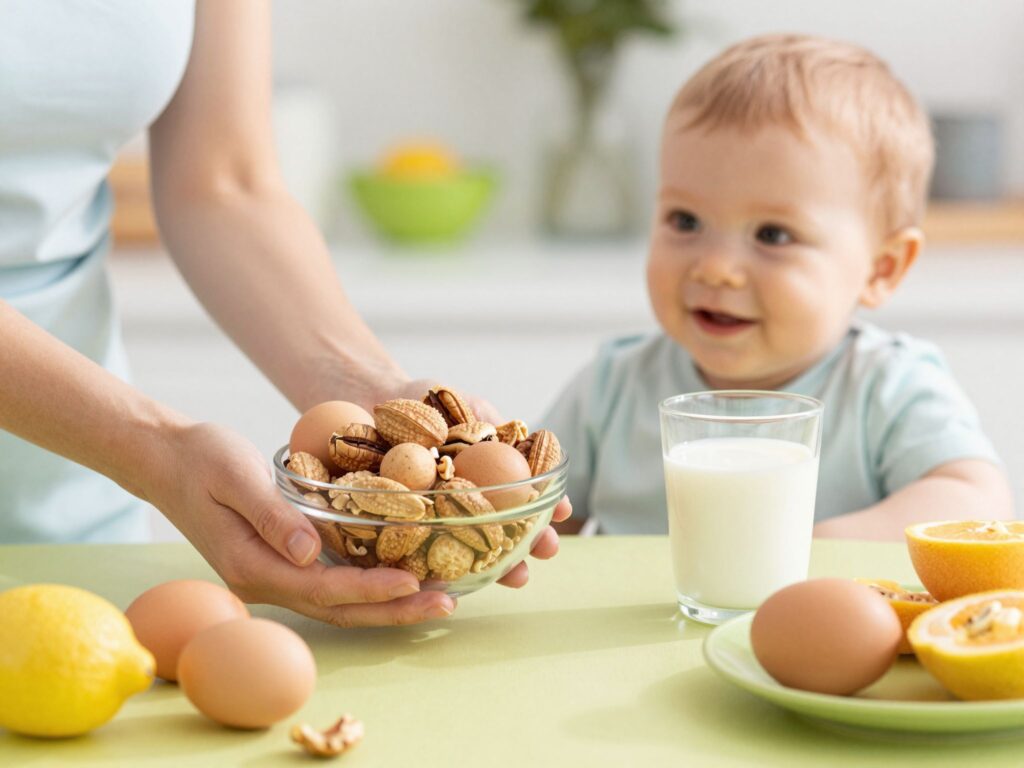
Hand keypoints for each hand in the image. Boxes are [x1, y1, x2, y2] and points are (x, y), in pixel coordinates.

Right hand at [146, 422, 453, 626]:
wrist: (165, 457)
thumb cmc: (201, 459)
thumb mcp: (236, 477)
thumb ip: (272, 516)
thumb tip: (310, 552)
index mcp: (251, 565)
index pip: (323, 589)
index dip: (371, 588)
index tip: (412, 582)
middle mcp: (262, 581)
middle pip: (337, 610)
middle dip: (393, 610)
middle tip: (445, 603)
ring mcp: (269, 575)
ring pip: (335, 604)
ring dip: (384, 604)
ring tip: (434, 597)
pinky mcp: (277, 561)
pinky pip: (327, 585)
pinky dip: (364, 587)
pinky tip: (397, 576)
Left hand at [374, 378, 571, 587]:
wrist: (379, 400)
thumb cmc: (430, 401)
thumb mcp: (470, 408)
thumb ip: (493, 425)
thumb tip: (529, 437)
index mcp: (489, 475)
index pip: (523, 497)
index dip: (545, 505)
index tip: (563, 511)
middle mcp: (467, 500)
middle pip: (504, 528)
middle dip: (528, 543)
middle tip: (547, 550)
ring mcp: (439, 516)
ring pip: (472, 546)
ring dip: (499, 564)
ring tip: (519, 577)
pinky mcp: (406, 526)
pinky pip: (427, 547)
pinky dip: (443, 565)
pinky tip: (459, 577)